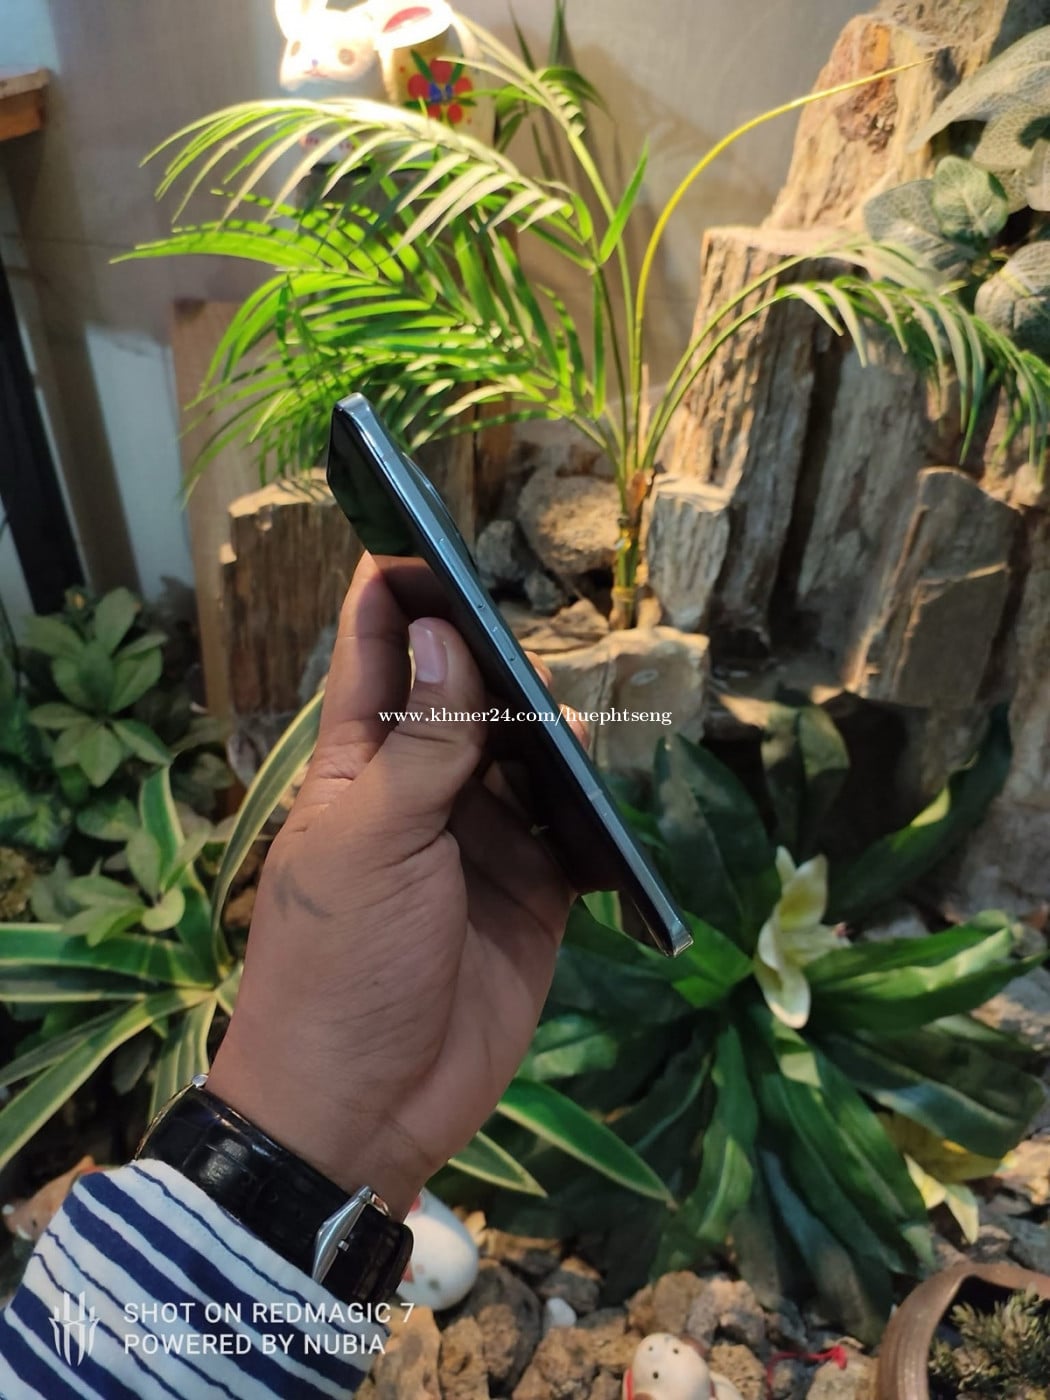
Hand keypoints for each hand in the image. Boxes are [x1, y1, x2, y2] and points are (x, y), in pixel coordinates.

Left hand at [209, 553, 577, 1216]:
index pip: (378, 656)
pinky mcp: (535, 895)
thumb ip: (423, 745)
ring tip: (589, 687)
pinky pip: (573, 834)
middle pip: (468, 697)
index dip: (395, 591)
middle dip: (498, 655)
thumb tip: (446, 634)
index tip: (417, 521)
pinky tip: (615, 781)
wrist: (365, 1107)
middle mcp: (426, 791)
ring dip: (556, 728)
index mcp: (362, 767)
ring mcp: (483, 843)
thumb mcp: (374, 844)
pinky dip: (595, 809)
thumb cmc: (339, 963)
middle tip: (540, 606)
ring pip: (529, 759)